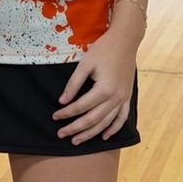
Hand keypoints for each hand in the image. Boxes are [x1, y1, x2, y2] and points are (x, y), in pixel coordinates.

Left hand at [51, 19, 141, 144]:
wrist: (126, 40)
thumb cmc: (104, 49)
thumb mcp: (85, 64)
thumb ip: (73, 84)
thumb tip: (62, 101)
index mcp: (104, 89)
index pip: (80, 106)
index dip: (66, 113)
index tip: (54, 116)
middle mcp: (115, 98)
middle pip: (92, 119)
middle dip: (75, 128)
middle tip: (61, 134)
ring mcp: (123, 99)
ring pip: (106, 123)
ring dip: (91, 133)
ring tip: (77, 140)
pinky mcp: (128, 97)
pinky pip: (121, 118)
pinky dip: (113, 129)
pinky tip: (104, 137)